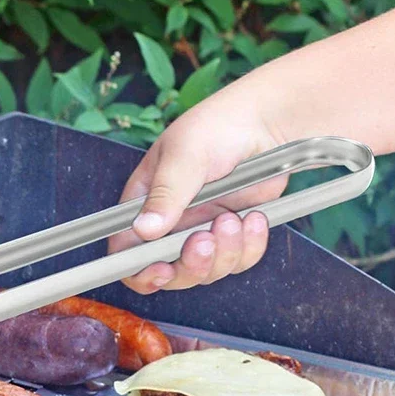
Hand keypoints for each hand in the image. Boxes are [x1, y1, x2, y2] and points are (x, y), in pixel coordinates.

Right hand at [109, 83, 288, 293]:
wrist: (268, 122)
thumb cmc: (218, 127)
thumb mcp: (185, 156)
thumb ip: (165, 194)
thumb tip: (144, 229)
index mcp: (144, 203)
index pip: (126, 251)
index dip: (139, 270)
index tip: (162, 269)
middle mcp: (170, 224)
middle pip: (170, 272)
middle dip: (191, 265)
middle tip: (205, 240)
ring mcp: (203, 231)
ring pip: (207, 271)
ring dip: (225, 252)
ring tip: (234, 218)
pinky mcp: (233, 234)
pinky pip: (239, 261)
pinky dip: (249, 246)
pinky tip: (254, 217)